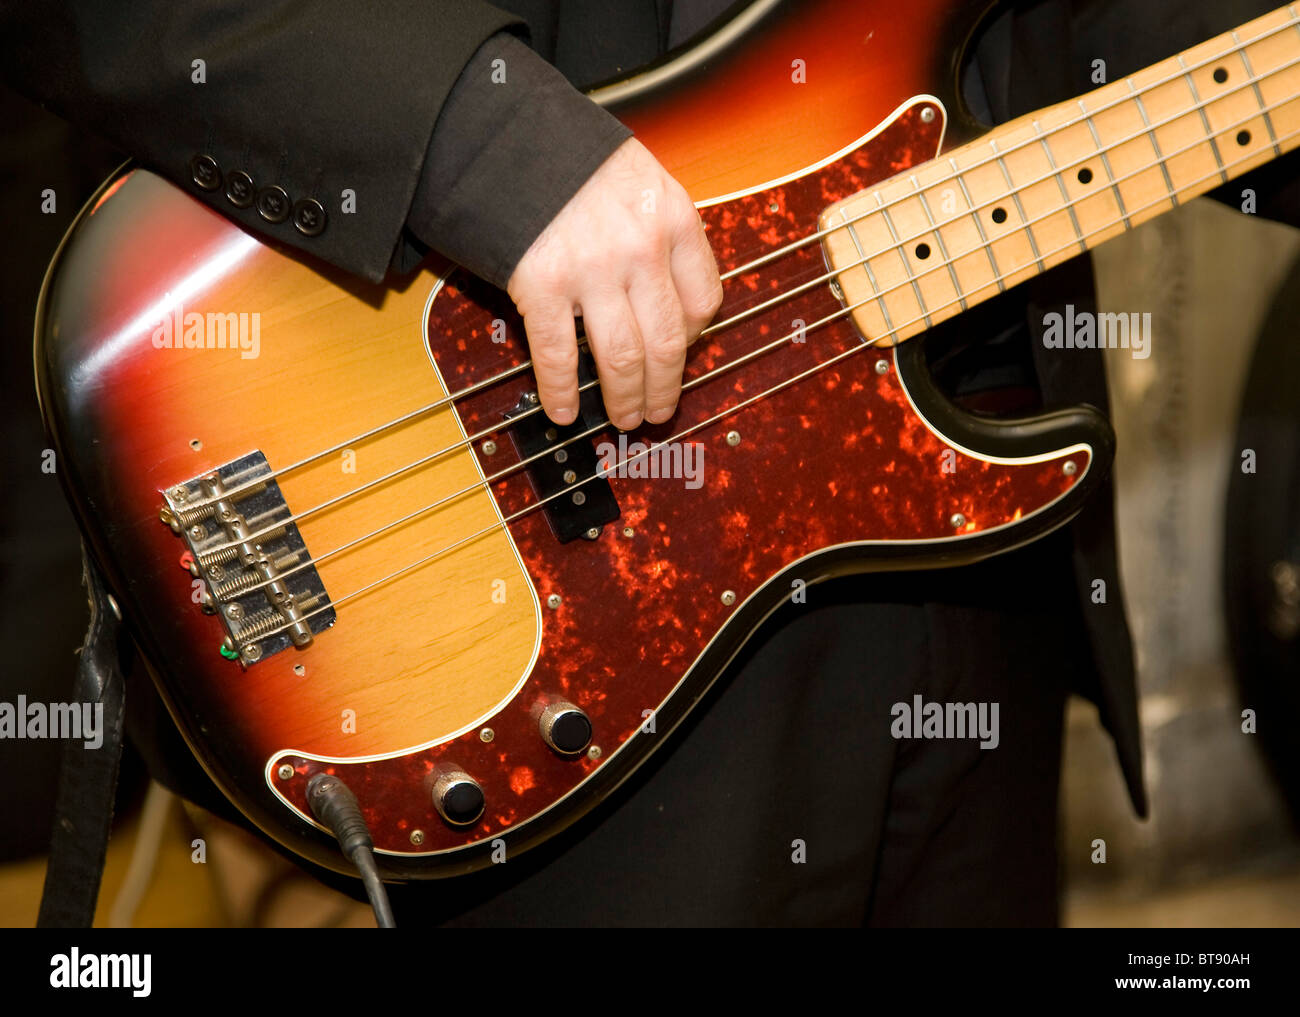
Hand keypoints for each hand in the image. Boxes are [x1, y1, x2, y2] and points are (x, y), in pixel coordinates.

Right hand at [506, 137, 723, 429]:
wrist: (507, 134)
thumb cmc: (574, 160)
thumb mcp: (641, 178)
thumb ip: (662, 232)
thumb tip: (674, 301)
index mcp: (672, 218)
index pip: (704, 300)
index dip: (695, 339)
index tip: (682, 353)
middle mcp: (640, 248)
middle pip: (667, 341)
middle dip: (665, 388)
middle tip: (659, 411)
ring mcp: (591, 269)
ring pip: (622, 358)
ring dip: (625, 399)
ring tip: (624, 419)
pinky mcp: (540, 283)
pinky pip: (558, 355)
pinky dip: (561, 391)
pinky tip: (563, 411)